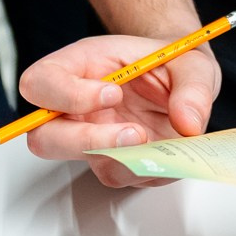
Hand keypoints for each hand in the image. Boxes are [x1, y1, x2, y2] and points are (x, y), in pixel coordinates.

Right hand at [16, 34, 219, 187]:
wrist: (183, 80)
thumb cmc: (171, 62)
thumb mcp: (191, 61)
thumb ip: (193, 87)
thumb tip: (188, 124)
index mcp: (80, 64)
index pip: (42, 82)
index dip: (69, 95)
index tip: (114, 93)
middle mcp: (76, 104)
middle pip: (44, 136)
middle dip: (85, 141)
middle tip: (133, 133)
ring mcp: (90, 135)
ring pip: (79, 161)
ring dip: (119, 158)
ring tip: (155, 140)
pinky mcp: (111, 159)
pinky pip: (114, 175)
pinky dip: (140, 169)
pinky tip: (161, 151)